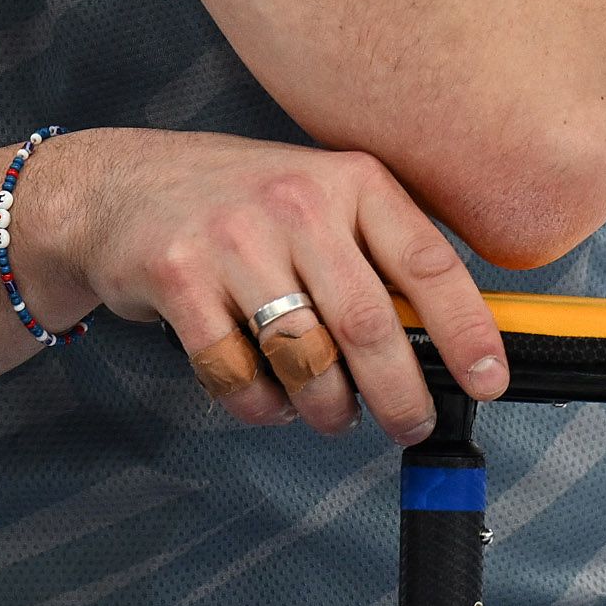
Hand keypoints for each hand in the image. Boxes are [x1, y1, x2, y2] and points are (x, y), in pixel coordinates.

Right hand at [26, 129, 504, 443]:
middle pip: (368, 325)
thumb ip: (378, 253)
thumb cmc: (236, 204)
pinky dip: (258, 404)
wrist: (115, 186)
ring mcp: (232, 238)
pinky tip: (265, 394)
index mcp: (349, 180)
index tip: (489, 382)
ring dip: (327, 408)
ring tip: (329, 411)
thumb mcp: (318, 199)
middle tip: (409, 425)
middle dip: (400, 395)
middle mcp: (295, 202)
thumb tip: (451, 343)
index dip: (467, 332)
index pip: (427, 263)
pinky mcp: (177, 276)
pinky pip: (235, 373)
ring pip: (305, 359)